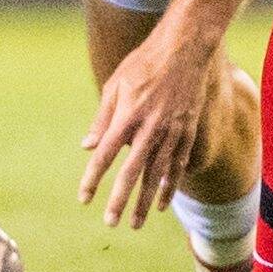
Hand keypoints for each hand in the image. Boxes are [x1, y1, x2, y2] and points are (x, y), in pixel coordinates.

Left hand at [80, 31, 226, 226]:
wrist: (186, 47)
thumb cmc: (145, 62)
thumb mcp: (116, 84)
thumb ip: (102, 118)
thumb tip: (88, 147)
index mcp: (127, 116)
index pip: (105, 155)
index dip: (93, 179)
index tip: (84, 199)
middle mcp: (150, 128)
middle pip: (132, 172)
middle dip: (120, 201)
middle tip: (110, 223)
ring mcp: (173, 131)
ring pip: (157, 175)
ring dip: (145, 201)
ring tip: (137, 223)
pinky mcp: (188, 130)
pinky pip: (178, 165)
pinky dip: (169, 186)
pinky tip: (161, 203)